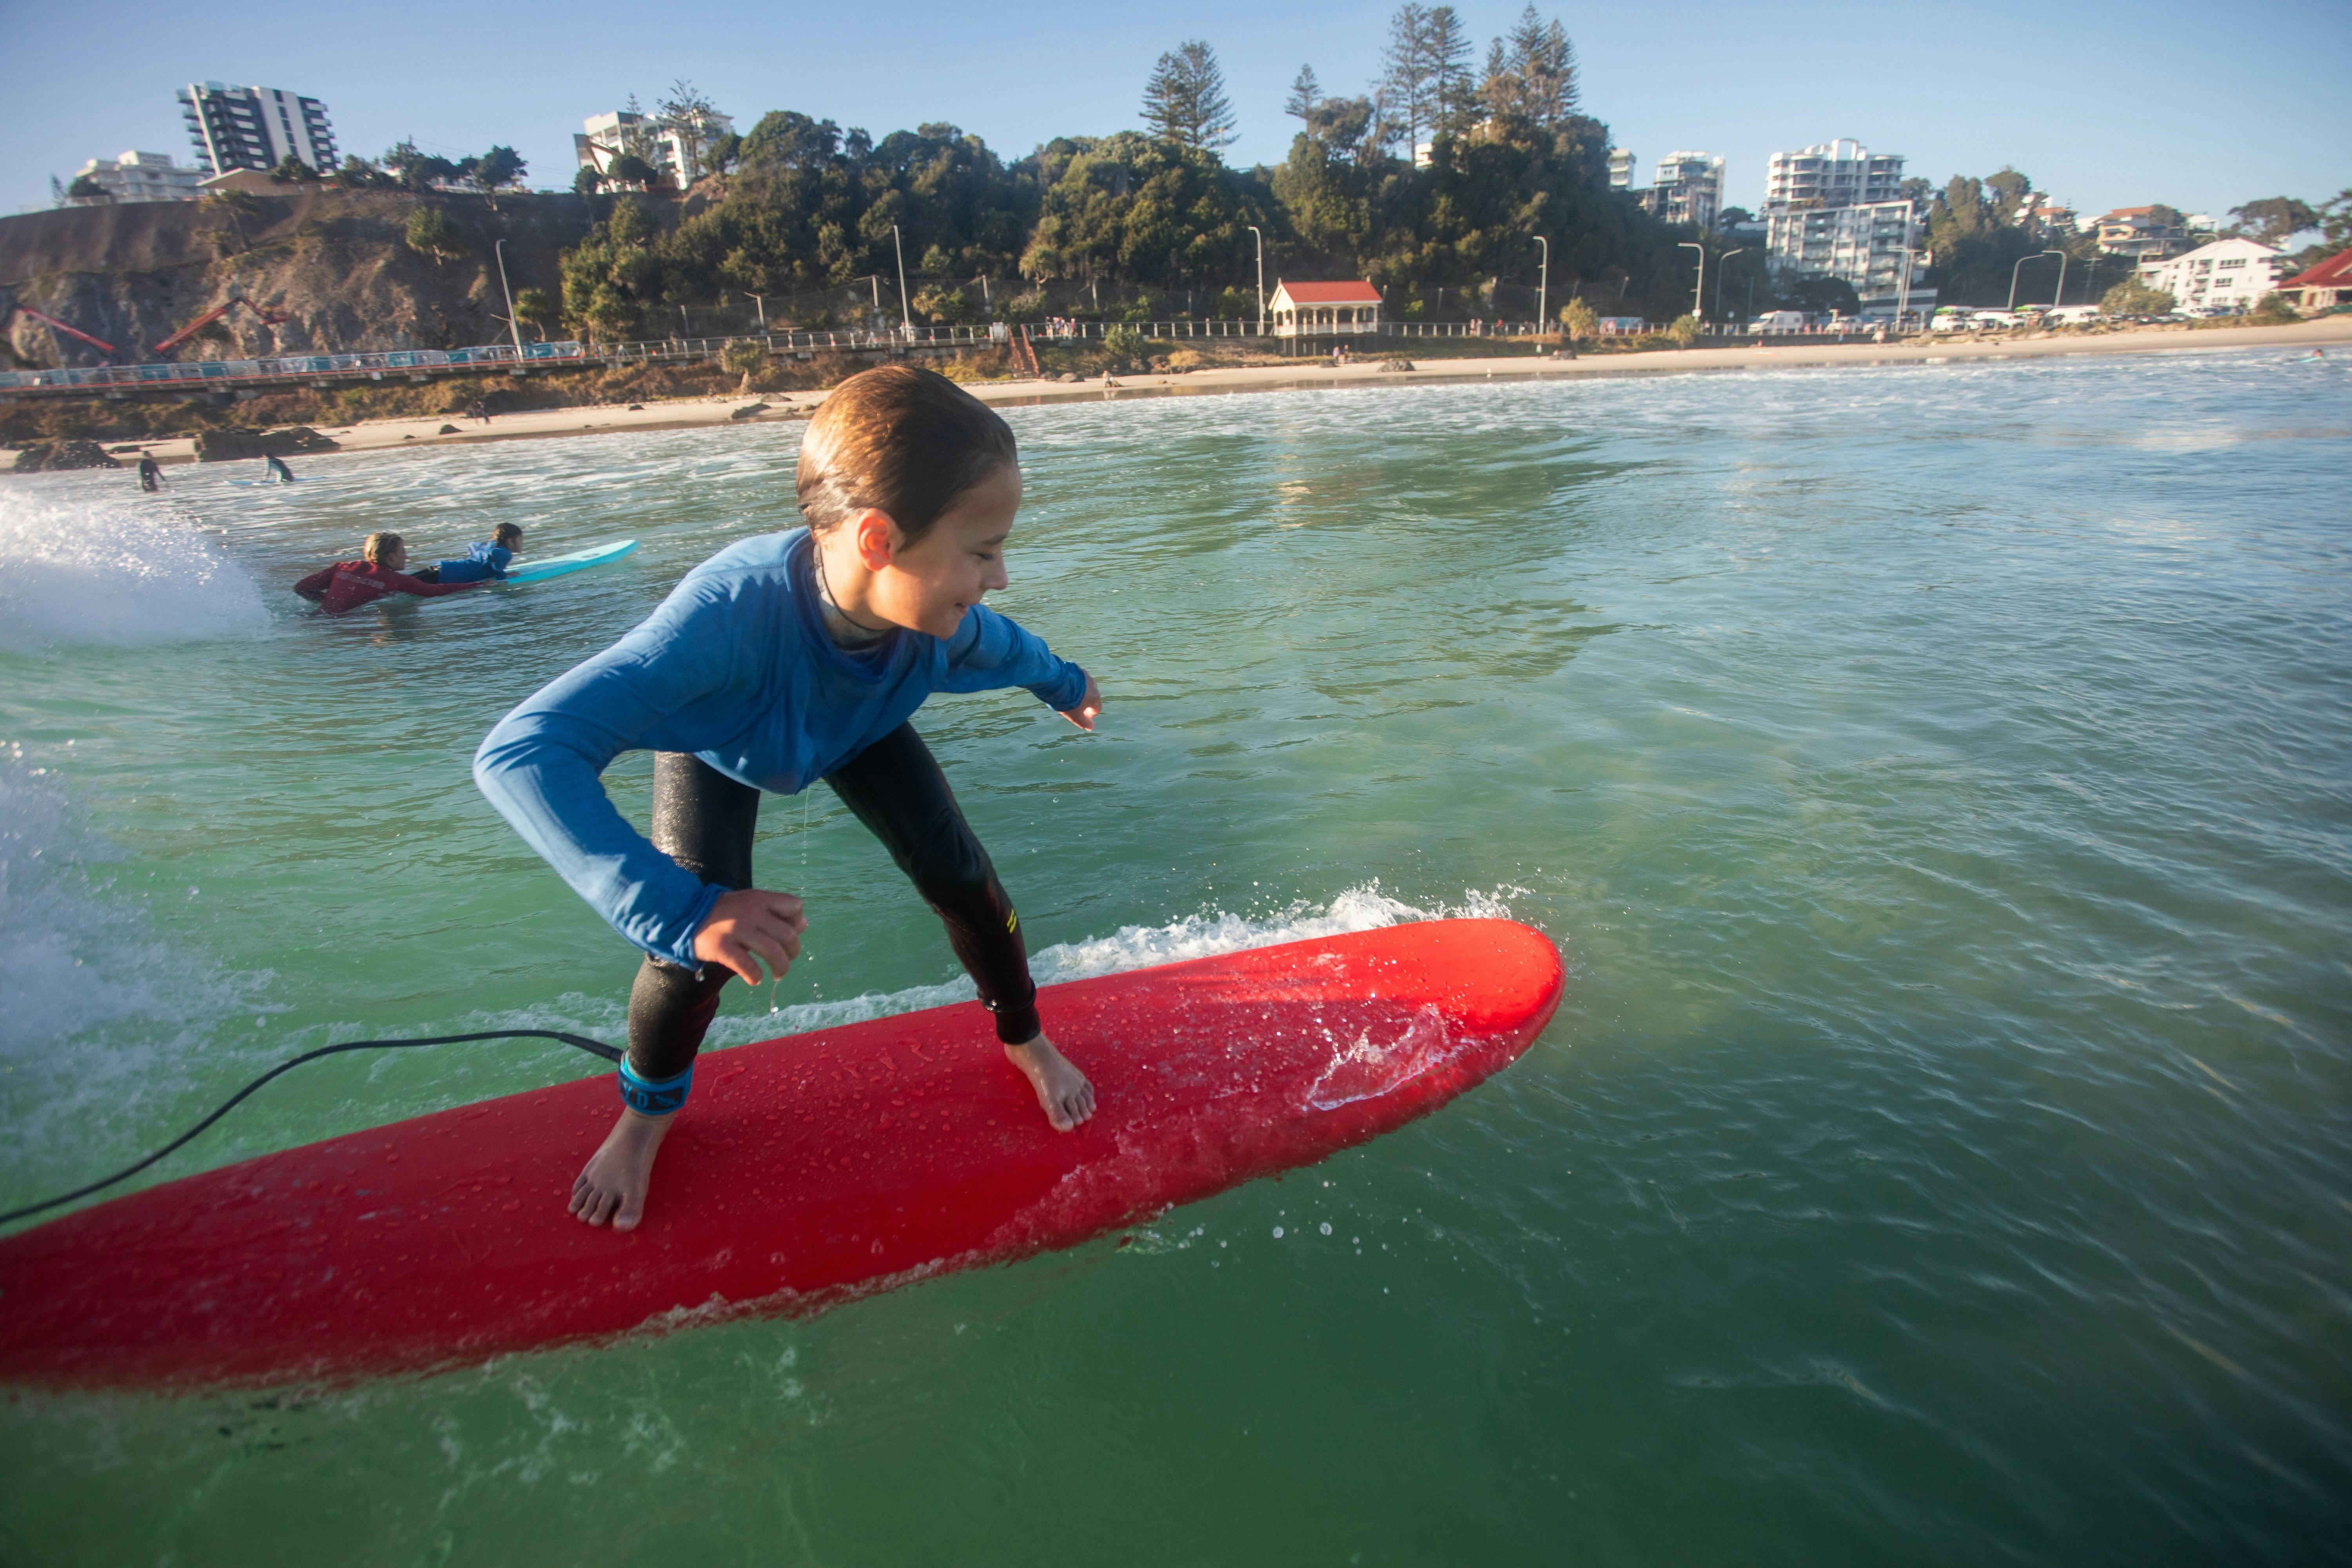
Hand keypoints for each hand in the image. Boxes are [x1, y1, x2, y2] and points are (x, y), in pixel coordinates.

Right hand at [692, 888, 806, 985]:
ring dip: (781, 968)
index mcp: (760, 899)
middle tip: (786, 962)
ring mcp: (736, 929)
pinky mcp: (722, 947)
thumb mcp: (751, 903)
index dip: (797, 923)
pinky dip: (755, 976)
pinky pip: (747, 966)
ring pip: (772, 951)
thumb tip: (803, 925)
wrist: (685, 914)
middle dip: (793, 952)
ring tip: (777, 975)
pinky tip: (755, 979)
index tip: (789, 934)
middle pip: (787, 935)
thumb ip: (776, 912)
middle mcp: (751, 912)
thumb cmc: (723, 911)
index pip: (794, 907)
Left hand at [1059, 673, 1102, 731]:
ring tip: (1068, 695)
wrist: (1057, 682)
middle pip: (1091, 696)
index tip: (1083, 715)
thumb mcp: (1075, 716)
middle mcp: (1093, 685)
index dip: (1091, 714)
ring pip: (1084, 685)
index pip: (1097, 708)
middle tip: (1074, 706)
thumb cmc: (1068, 701)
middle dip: (1085, 702)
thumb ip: (1084, 722)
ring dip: (1079, 691)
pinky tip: (1064, 686)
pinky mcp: (1076, 668)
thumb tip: (1090, 728)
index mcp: (1095, 697)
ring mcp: (1085, 675)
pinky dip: (1073, 682)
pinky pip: (1077, 677)